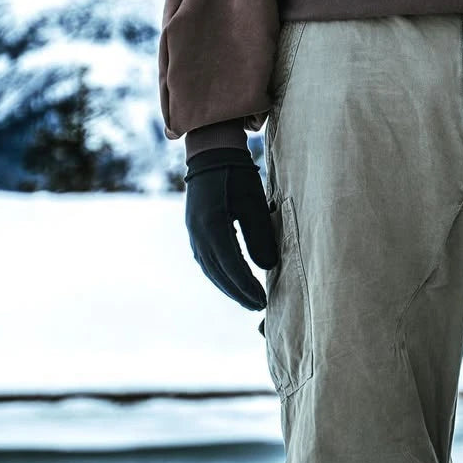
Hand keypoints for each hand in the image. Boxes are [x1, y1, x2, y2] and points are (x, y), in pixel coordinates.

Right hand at [184, 146, 279, 308]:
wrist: (212, 154)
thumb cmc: (238, 175)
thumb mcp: (254, 202)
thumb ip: (261, 236)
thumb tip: (269, 267)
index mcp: (212, 225)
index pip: (231, 266)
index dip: (247, 286)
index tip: (262, 302)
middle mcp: (198, 234)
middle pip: (218, 273)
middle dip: (238, 292)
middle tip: (258, 307)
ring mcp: (193, 233)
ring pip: (211, 269)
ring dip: (228, 286)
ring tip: (247, 298)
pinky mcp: (194, 231)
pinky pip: (206, 260)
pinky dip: (219, 274)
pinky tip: (231, 280)